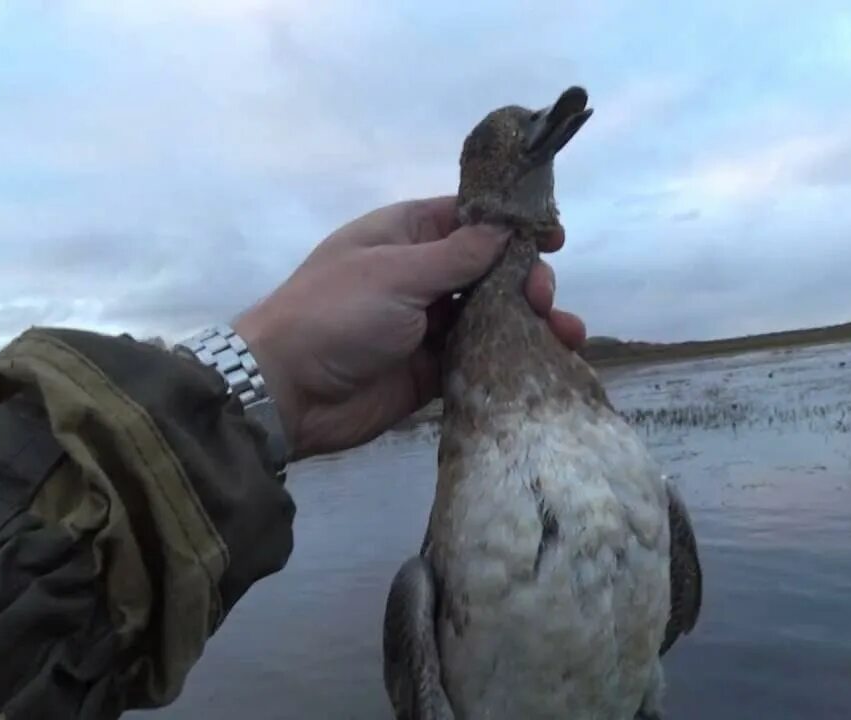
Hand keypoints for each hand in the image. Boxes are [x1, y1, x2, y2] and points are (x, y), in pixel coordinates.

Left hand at [233, 196, 585, 459]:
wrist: (287, 391)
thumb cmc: (335, 314)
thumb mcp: (396, 273)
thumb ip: (458, 255)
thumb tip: (506, 229)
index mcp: (406, 235)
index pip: (470, 219)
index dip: (513, 225)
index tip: (553, 238)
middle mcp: (420, 275)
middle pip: (490, 269)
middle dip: (525, 279)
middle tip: (542, 299)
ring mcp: (426, 325)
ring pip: (490, 316)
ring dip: (529, 321)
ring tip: (564, 334)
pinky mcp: (431, 370)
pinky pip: (479, 358)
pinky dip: (510, 358)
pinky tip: (546, 362)